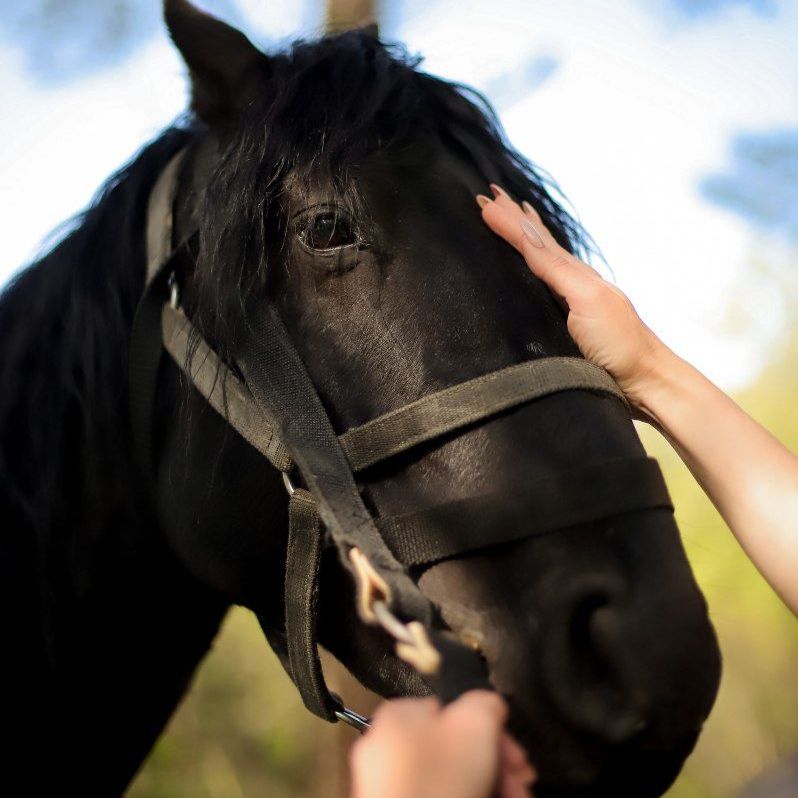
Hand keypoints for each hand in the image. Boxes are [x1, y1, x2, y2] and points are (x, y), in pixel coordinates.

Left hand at [349, 691, 535, 797]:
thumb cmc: (441, 774)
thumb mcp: (475, 722)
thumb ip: (486, 703)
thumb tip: (490, 708)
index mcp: (400, 716)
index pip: (454, 711)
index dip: (493, 733)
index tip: (517, 758)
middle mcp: (389, 749)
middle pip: (457, 749)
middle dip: (497, 767)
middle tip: (522, 786)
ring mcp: (392, 787)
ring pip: (453, 778)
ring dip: (491, 787)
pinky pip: (442, 796)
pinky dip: (471, 797)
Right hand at [478, 185, 669, 414]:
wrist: (644, 382)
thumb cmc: (618, 343)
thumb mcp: (586, 299)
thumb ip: (555, 268)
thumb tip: (527, 233)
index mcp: (574, 275)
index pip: (534, 241)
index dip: (509, 221)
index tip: (484, 201)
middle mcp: (571, 284)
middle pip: (537, 244)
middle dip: (513, 220)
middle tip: (491, 197)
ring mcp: (571, 305)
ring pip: (541, 261)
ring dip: (522, 238)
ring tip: (512, 217)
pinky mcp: (569, 327)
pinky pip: (544, 287)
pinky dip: (533, 268)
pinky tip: (532, 268)